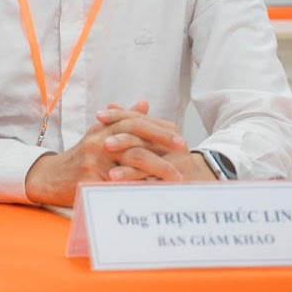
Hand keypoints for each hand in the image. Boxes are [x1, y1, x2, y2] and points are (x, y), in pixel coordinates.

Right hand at [24, 102, 209, 206]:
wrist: (50, 178)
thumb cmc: (79, 158)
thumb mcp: (99, 135)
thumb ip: (123, 120)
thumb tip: (145, 104)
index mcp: (103, 129)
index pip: (134, 120)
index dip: (158, 127)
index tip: (179, 136)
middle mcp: (98, 140)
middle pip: (135, 133)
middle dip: (162, 141)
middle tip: (184, 150)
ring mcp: (93, 158)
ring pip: (132, 157)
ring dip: (159, 167)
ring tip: (177, 177)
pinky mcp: (90, 178)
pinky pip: (122, 182)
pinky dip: (142, 185)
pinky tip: (158, 190)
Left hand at [95, 101, 215, 183]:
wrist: (192, 181)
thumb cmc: (163, 158)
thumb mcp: (147, 140)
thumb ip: (130, 123)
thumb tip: (111, 104)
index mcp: (165, 128)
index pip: (139, 118)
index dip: (118, 115)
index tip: (99, 117)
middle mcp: (173, 140)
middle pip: (143, 137)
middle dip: (122, 140)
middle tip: (103, 144)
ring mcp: (178, 160)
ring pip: (146, 158)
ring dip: (127, 166)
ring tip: (109, 173)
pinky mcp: (177, 178)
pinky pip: (152, 180)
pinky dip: (136, 182)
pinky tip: (123, 187)